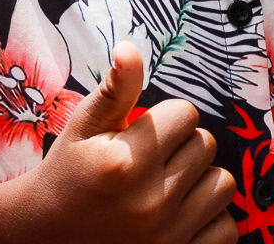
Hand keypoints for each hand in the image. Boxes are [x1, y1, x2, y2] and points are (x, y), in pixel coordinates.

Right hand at [23, 42, 237, 243]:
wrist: (46, 237)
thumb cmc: (68, 174)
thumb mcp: (83, 127)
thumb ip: (115, 89)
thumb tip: (130, 48)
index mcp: (126, 161)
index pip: (185, 114)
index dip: (167, 118)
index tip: (145, 133)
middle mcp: (151, 199)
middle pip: (206, 145)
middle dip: (182, 146)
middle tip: (153, 159)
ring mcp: (167, 234)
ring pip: (223, 183)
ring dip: (201, 180)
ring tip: (170, 183)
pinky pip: (226, 229)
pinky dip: (211, 219)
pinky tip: (184, 212)